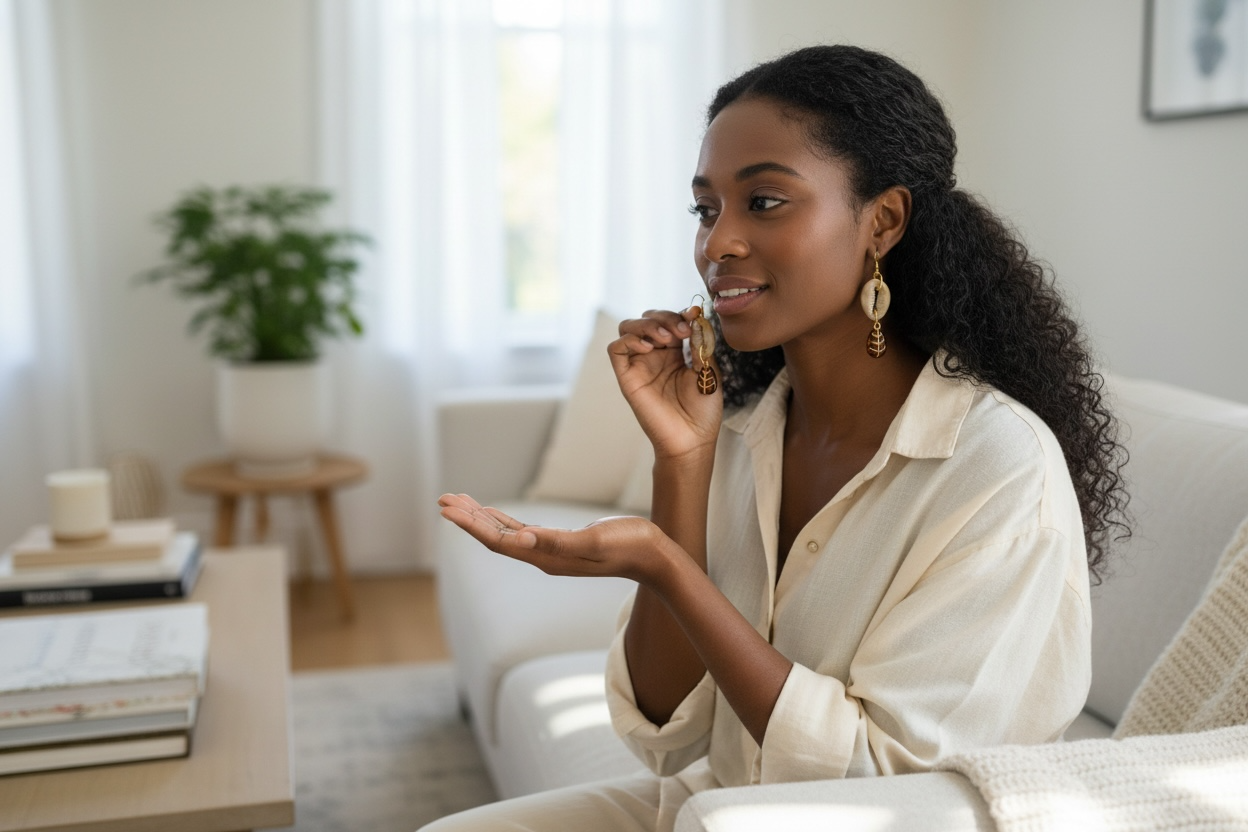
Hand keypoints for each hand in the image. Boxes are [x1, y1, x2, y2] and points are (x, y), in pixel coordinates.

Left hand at [437, 493, 674, 586]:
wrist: (653, 557)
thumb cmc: (628, 546)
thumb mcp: (593, 541)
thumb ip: (556, 541)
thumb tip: (520, 539)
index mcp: (546, 557)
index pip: (498, 541)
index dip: (470, 525)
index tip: (446, 509)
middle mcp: (542, 557)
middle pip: (494, 537)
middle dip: (467, 518)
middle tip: (442, 499)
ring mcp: (550, 552)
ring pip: (505, 534)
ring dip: (480, 518)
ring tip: (458, 502)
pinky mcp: (560, 544)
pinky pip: (521, 532)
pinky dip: (502, 521)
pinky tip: (491, 514)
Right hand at [610, 307, 722, 460]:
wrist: (692, 439)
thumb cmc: (702, 411)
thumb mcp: (709, 371)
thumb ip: (700, 344)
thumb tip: (695, 317)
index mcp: (674, 353)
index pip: (668, 320)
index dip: (679, 314)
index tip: (693, 317)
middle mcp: (654, 356)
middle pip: (647, 319)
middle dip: (664, 317)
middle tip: (682, 331)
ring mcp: (639, 365)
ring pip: (628, 328)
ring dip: (647, 324)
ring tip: (666, 339)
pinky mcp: (627, 377)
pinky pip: (616, 349)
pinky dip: (630, 340)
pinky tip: (649, 348)